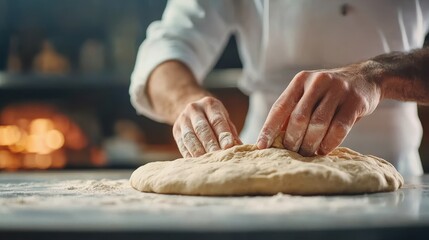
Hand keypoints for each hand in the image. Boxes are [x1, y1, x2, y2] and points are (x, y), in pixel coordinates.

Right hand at [173, 96, 241, 156]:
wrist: (192, 110)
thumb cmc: (213, 118)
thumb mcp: (224, 119)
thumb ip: (231, 133)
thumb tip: (240, 149)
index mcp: (209, 104)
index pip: (216, 120)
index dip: (223, 134)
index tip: (229, 146)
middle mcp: (194, 109)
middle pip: (202, 128)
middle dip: (210, 144)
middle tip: (218, 157)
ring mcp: (182, 119)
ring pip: (190, 137)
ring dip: (199, 151)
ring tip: (208, 162)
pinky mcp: (175, 131)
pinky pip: (182, 144)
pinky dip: (189, 155)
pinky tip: (197, 163)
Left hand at [257, 63, 381, 155]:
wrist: (365, 78)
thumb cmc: (328, 93)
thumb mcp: (308, 94)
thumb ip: (293, 111)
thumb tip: (272, 139)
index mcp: (300, 81)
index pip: (280, 107)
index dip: (269, 128)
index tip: (261, 146)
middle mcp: (317, 81)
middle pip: (299, 117)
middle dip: (292, 140)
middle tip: (291, 153)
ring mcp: (338, 90)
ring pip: (318, 124)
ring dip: (310, 143)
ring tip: (307, 153)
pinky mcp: (355, 101)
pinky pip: (339, 128)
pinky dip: (329, 143)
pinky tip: (324, 150)